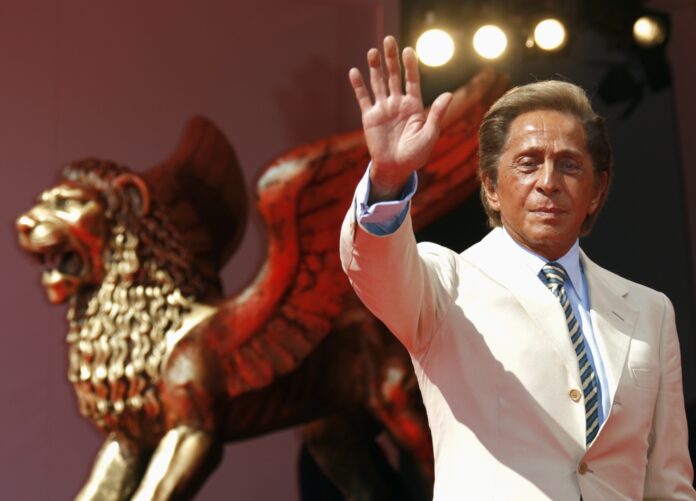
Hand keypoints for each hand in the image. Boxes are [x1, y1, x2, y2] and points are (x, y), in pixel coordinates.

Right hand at [349, 36, 451, 201]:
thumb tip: (448, 94)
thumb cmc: (415, 155)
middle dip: (391, 59)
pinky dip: (359, 86)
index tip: (409, 50)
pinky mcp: (369, 117)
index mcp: (414, 106)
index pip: (412, 80)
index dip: (410, 65)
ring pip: (378, 83)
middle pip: (394, 76)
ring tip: (373, 51)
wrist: (395, 169)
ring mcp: (383, 109)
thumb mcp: (430, 135)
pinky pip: (363, 98)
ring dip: (375, 67)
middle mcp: (398, 104)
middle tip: (389, 40)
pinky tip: (355, 72)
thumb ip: (437, 114)